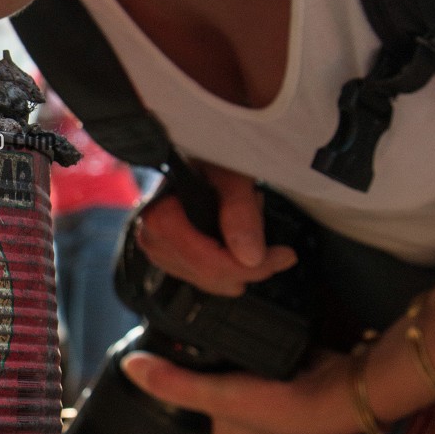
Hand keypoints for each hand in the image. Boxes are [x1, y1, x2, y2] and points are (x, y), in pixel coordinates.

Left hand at [121, 347, 359, 433]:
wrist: (338, 386)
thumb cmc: (281, 406)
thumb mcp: (219, 398)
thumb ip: (175, 384)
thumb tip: (130, 368)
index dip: (152, 418)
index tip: (127, 393)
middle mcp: (233, 425)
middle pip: (190, 401)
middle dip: (173, 379)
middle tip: (145, 351)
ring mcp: (249, 396)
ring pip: (210, 376)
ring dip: (198, 359)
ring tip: (166, 334)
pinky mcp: (262, 370)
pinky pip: (231, 356)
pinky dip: (221, 343)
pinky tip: (203, 323)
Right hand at [134, 162, 297, 296]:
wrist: (185, 154)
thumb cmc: (204, 157)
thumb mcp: (230, 175)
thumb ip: (240, 212)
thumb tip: (251, 257)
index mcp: (162, 217)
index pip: (208, 262)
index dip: (250, 267)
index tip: (282, 257)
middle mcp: (152, 237)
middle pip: (209, 275)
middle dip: (247, 266)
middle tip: (276, 251)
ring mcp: (156, 248)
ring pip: (207, 280)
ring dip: (236, 263)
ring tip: (247, 229)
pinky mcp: (164, 253)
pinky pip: (201, 274)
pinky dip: (224, 263)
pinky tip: (233, 241)